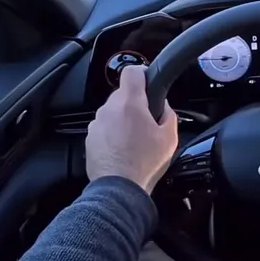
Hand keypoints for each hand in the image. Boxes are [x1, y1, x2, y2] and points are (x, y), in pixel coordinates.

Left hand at [85, 66, 178, 193]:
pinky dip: (112, 134)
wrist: (119, 189)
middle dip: (135, 104)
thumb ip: (169, 114)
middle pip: (123, 94)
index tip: (148, 81)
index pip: (132, 71)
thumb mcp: (169, 137)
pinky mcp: (90, 138)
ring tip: (135, 140)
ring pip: (113, 112)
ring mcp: (97, 124)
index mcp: (130, 103)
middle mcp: (109, 109)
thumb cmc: (143, 163)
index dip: (142, 73)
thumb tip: (164, 106)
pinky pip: (104, 128)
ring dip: (123, 120)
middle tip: (147, 122)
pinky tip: (123, 150)